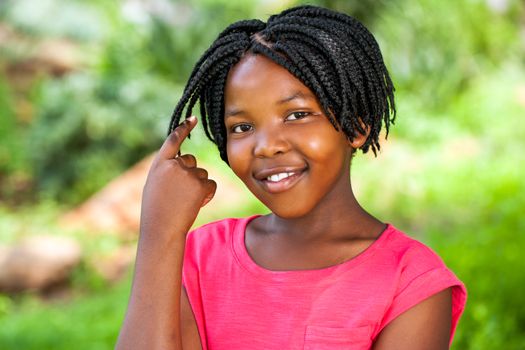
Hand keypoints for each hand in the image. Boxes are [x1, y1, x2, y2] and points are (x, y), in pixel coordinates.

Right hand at [139, 116, 216, 242]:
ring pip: (201, 173)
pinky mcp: (200, 184)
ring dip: (198, 186)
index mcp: (159, 164)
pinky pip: (210, 184)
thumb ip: (168, 170)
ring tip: (184, 201)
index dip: (184, 128)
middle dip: (190, 173)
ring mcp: (187, 174)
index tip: (193, 119)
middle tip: (179, 193)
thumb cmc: (156, 210)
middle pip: (191, 160)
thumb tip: (185, 160)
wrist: (162, 228)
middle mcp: (174, 165)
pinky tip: (195, 203)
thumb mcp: (155, 184)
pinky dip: (206, 194)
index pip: (173, 140)